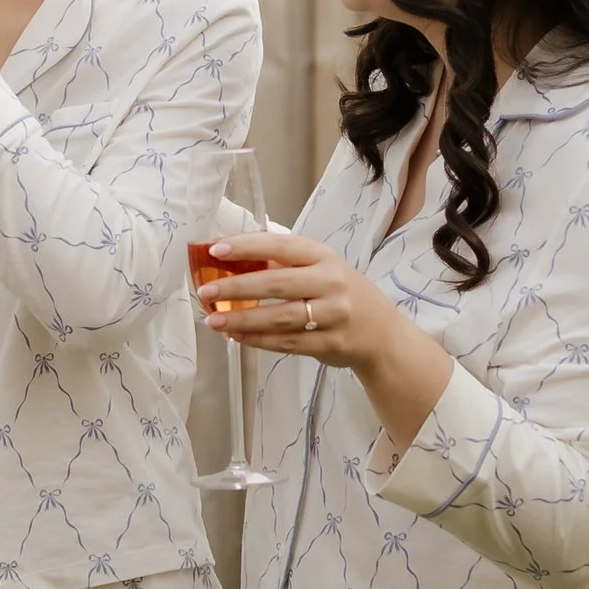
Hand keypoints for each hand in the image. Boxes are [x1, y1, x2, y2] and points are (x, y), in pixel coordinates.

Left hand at [199, 231, 455, 446]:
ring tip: (213, 320)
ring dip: (243, 320)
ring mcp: (334, 314)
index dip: (248, 246)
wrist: (382, 333)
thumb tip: (231, 262)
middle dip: (238, 287)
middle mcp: (332, 282)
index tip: (216, 249)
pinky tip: (237, 338)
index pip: (281, 245)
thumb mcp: (321, 270)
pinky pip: (288, 343)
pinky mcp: (331, 343)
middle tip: (206, 291)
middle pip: (278, 283)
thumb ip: (283, 265)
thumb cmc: (342, 295)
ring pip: (281, 318)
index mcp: (324, 257)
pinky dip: (259, 341)